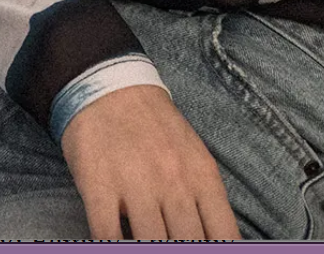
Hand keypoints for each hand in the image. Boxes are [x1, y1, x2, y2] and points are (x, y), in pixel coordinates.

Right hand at [60, 84, 239, 239]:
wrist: (108, 85)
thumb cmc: (154, 126)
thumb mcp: (194, 156)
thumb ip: (205, 199)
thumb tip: (214, 239)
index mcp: (202, 176)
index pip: (224, 235)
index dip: (217, 253)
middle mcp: (174, 182)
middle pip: (187, 243)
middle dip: (180, 253)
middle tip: (173, 249)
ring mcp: (135, 184)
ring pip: (149, 243)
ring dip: (147, 250)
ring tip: (144, 246)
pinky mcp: (99, 185)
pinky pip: (107, 233)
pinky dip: (111, 245)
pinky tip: (115, 244)